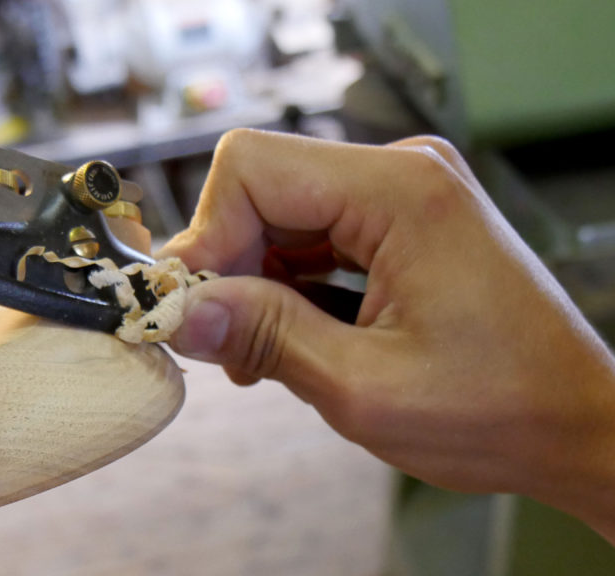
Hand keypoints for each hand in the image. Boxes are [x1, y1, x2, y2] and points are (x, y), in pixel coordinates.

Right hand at [160, 129, 614, 540]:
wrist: (579, 427)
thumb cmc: (502, 411)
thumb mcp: (365, 388)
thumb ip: (265, 337)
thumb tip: (180, 311)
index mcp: (401, 193)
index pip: (252, 167)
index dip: (208, 234)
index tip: (194, 308)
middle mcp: (403, 174)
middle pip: (261, 186)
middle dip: (229, 263)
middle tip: (224, 343)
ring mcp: (403, 196)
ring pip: (279, 213)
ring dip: (255, 281)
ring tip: (261, 356)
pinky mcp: (400, 223)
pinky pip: (311, 233)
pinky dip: (286, 284)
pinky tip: (290, 338)